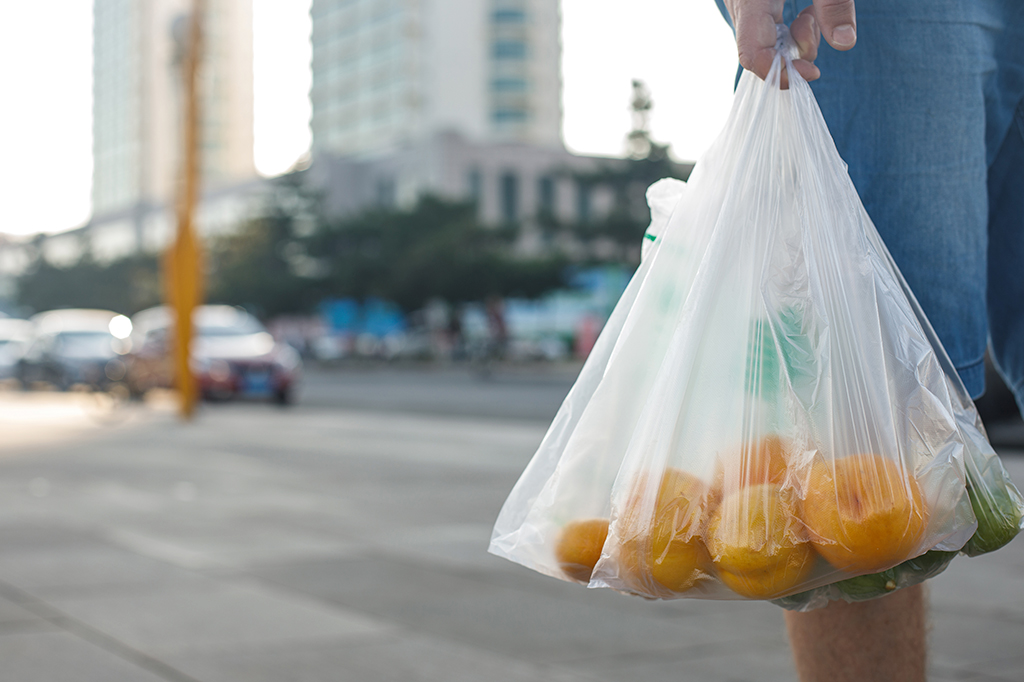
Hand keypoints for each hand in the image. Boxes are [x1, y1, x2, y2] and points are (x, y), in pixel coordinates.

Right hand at [723, 0, 855, 85]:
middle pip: (759, 53)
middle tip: (815, 25)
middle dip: (794, 53)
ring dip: (795, 41)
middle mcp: (740, 6)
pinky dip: (789, 33)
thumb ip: (834, 4)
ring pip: (763, 44)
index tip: (812, 73)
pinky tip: (804, 13)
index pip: (753, 54)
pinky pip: (765, 33)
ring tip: (810, 13)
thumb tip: (845, 44)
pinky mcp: (752, 8)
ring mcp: (743, 8)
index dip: (780, 73)